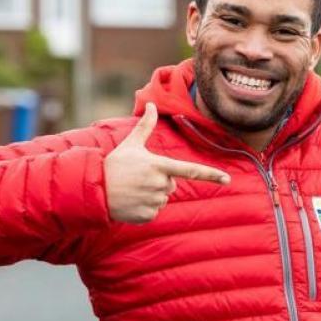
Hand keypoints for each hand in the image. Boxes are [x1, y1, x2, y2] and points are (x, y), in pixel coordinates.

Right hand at [104, 102, 229, 223]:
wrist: (93, 190)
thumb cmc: (114, 165)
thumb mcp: (130, 144)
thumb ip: (145, 126)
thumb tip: (152, 104)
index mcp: (159, 166)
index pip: (190, 170)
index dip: (211, 174)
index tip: (227, 179)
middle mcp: (159, 185)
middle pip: (171, 185)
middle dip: (159, 182)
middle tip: (138, 178)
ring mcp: (153, 202)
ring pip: (162, 199)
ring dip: (151, 195)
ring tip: (132, 190)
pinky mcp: (147, 216)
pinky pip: (154, 212)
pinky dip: (144, 208)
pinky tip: (130, 201)